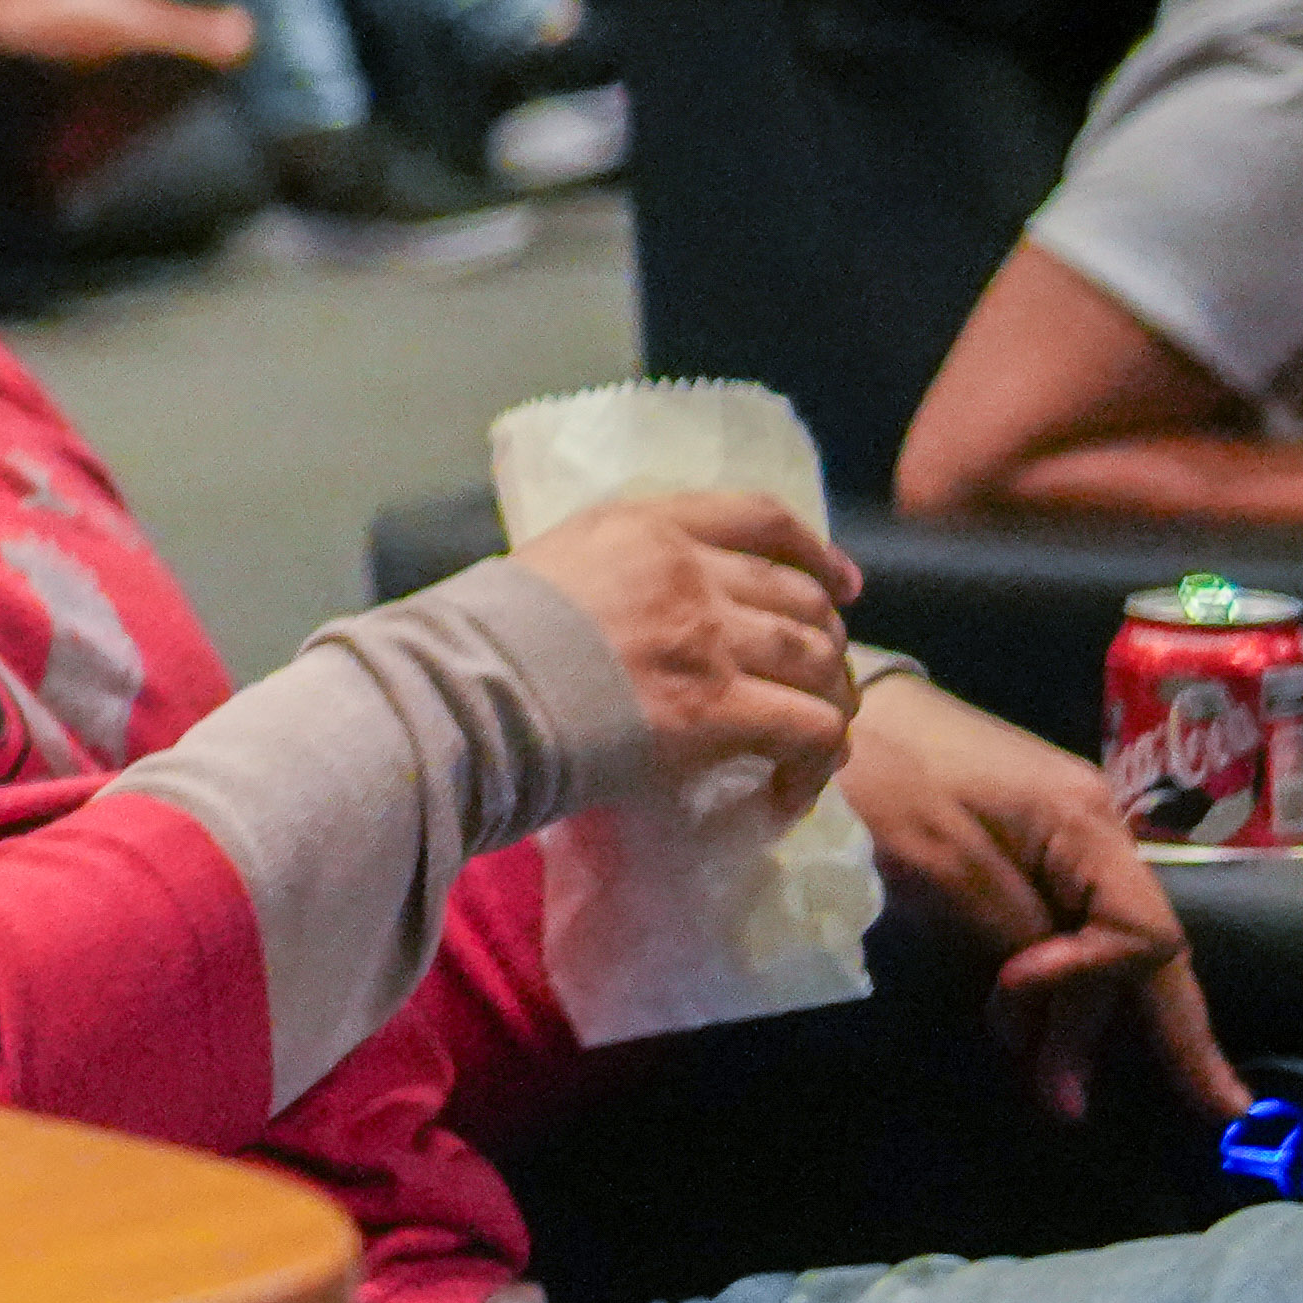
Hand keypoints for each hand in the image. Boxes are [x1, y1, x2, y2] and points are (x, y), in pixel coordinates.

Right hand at [508, 492, 863, 829]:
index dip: (816, 553)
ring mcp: (711, 640)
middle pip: (802, 599)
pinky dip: (816, 758)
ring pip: (819, 661)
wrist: (462, 695)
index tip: (841, 585)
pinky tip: (793, 783)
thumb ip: (615, 570)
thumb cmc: (479, 638)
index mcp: (648, 527)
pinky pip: (810, 728)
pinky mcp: (719, 710)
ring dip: (829, 702)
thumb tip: (642, 609)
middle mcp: (692, 572)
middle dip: (825, 641)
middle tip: (817, 683)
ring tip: (813, 739)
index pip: (762, 519)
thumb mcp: (551, 563)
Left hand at [839, 672, 1245, 1124]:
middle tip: (1174, 1111)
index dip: (1096, 982)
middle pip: (1142, 949)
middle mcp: (1094, 834)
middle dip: (1156, 1033)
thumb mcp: (939, 861)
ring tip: (1058, 1093)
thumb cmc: (879, 775)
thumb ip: (1010, 930)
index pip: (1145, 933)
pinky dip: (1056, 983)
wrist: (827, 709)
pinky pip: (1064, 927)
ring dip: (1081, 1019)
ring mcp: (1063, 840)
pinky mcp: (1024, 847)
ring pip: (1099, 945)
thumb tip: (1048, 995)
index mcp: (1086, 828)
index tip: (1015, 993)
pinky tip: (1040, 1032)